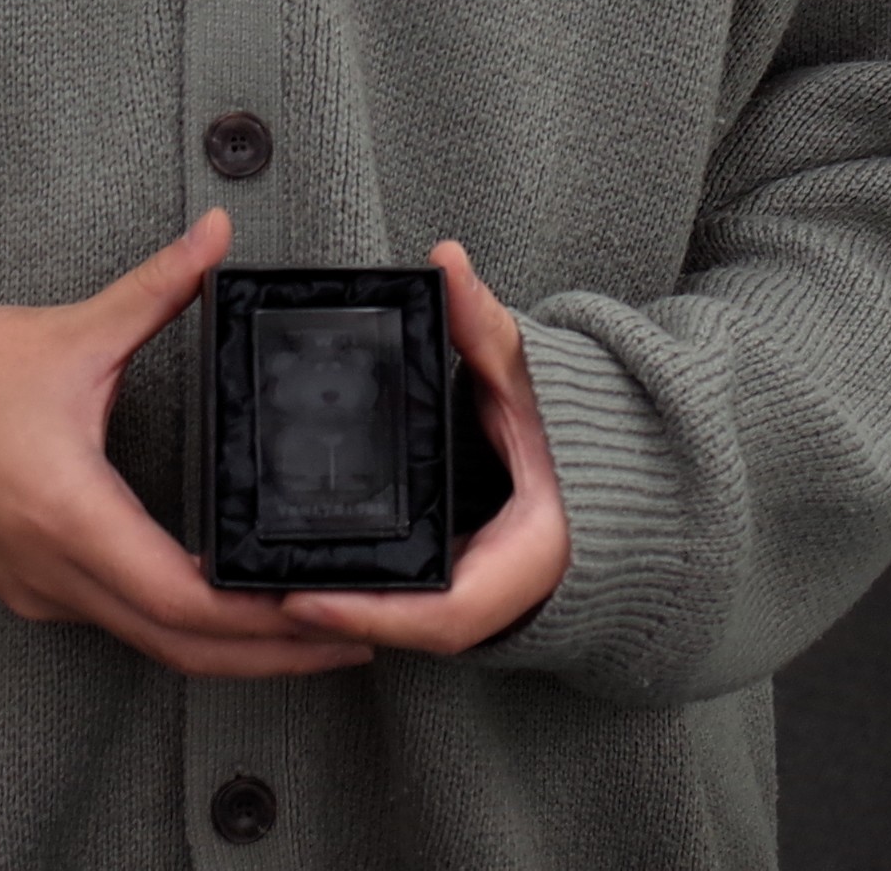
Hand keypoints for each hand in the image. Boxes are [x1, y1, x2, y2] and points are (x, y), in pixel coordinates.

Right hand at [0, 206, 365, 678]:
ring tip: (311, 629)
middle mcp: (54, 571)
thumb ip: (156, 289)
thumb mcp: (66, 332)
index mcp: (68, 514)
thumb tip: (219, 235)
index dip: (262, 618)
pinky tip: (228, 607)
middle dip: (273, 653)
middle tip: (358, 640)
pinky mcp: (30, 586)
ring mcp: (39, 589)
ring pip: (152, 644)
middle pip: (182, 647)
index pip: (183, 600)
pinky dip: (183, 629)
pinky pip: (121, 624)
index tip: (330, 608)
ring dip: (231, 649)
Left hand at [282, 240, 570, 655]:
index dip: (376, 615)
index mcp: (535, 550)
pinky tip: (313, 583)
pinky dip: (369, 602)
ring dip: (348, 618)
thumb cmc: (581, 428)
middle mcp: (513, 589)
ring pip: (414, 627)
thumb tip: (446, 262)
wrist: (626, 471)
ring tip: (270, 592)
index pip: (449, 610)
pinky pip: (418, 608)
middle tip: (264, 595)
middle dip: (344, 621)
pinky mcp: (475, 586)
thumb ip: (485, 323)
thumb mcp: (529, 374)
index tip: (306, 600)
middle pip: (417, 628)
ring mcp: (493, 596)